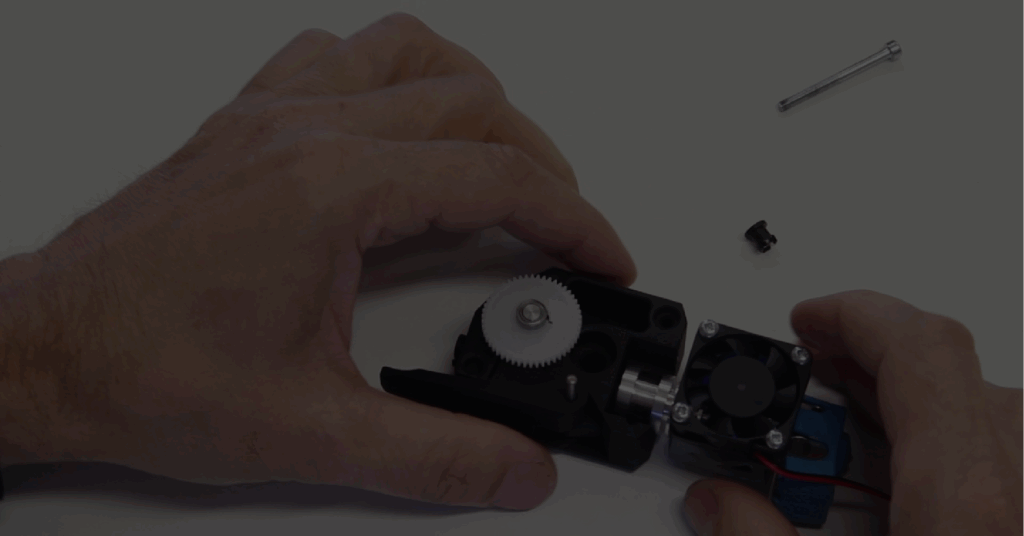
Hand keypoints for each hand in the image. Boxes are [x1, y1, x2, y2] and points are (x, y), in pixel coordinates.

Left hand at [0, 14, 635, 509]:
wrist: (44, 351)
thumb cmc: (143, 372)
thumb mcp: (309, 435)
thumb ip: (434, 458)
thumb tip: (517, 466)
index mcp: (331, 189)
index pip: (496, 179)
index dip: (573, 220)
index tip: (603, 256)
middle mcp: (304, 131)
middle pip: (473, 106)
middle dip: (544, 166)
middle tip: (565, 232)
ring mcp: (272, 117)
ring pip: (409, 53)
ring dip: (476, 99)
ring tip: (505, 160)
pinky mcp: (245, 123)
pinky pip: (337, 56)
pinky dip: (394, 75)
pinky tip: (402, 126)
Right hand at [680, 290, 1022, 534]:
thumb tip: (717, 501)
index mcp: (966, 497)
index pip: (918, 347)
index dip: (854, 313)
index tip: (806, 319)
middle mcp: (1018, 477)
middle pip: (944, 363)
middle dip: (866, 351)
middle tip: (813, 362)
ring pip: (980, 396)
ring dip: (908, 389)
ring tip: (854, 411)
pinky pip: (1002, 433)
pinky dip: (946, 424)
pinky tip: (907, 456)